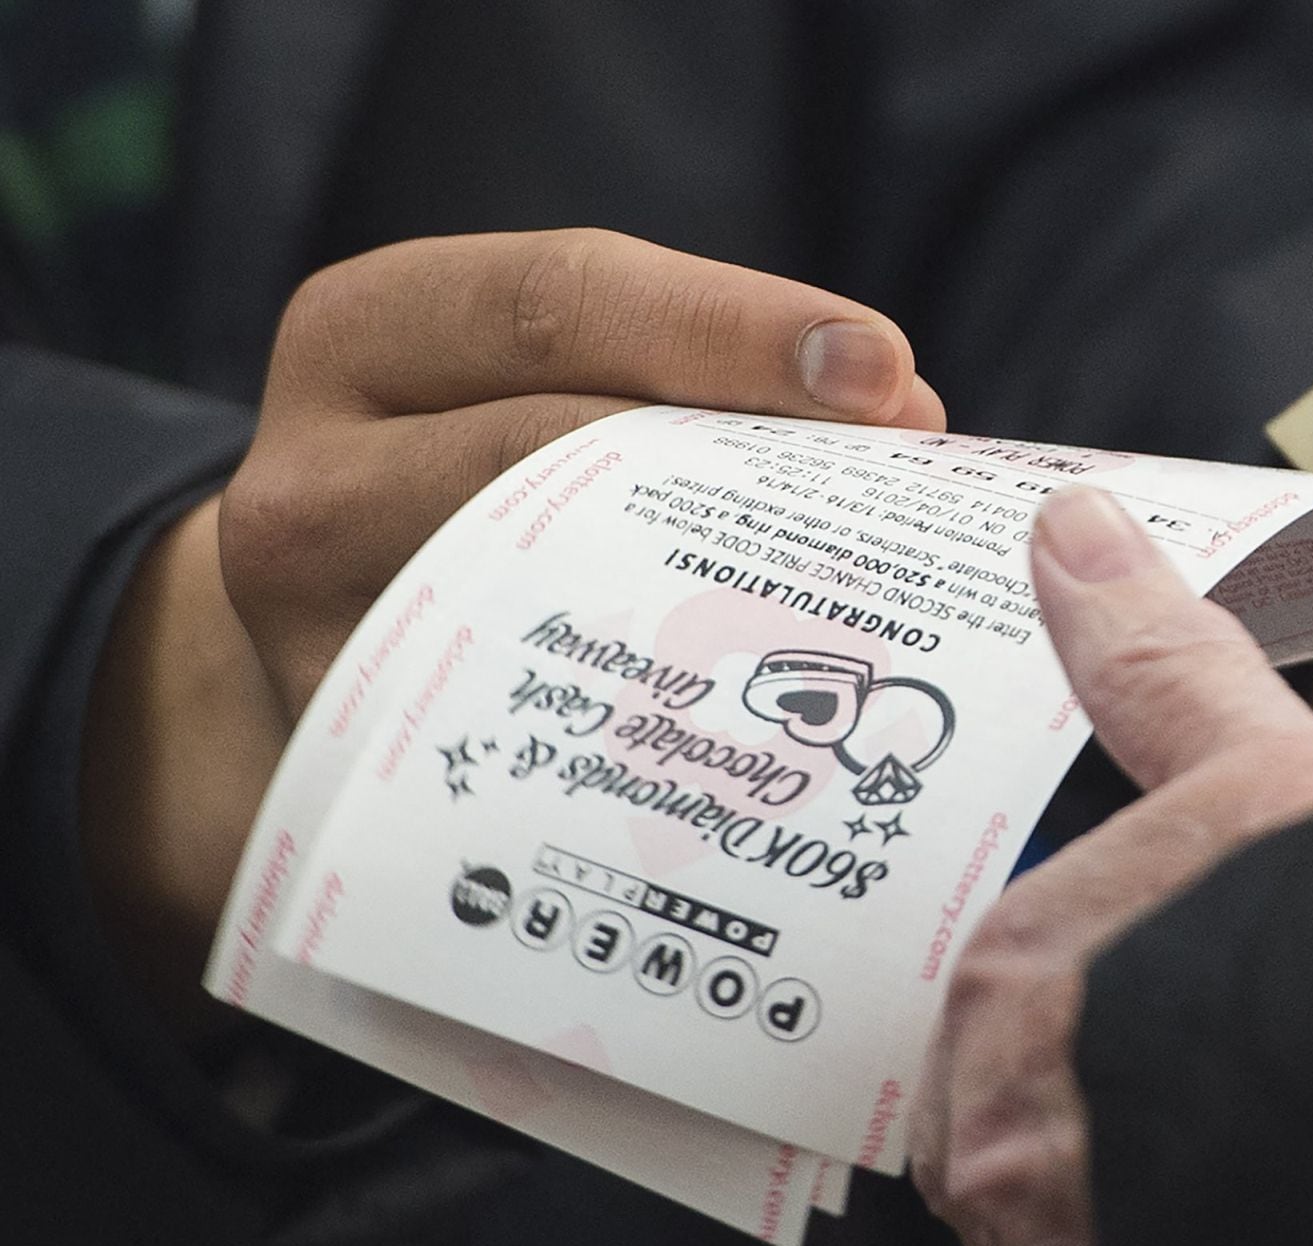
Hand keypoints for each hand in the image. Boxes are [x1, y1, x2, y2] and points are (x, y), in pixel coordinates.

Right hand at [85, 229, 940, 1010]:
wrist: (341, 652)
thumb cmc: (493, 490)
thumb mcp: (542, 385)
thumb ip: (688, 375)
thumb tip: (901, 414)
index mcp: (364, 337)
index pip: (563, 303)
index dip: (733, 328)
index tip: (880, 365)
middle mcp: (309, 483)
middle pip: (551, 449)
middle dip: (748, 461)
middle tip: (900, 498)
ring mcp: (328, 641)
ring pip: (551, 606)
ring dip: (725, 602)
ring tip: (861, 608)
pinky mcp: (375, 772)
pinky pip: (544, 746)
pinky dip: (675, 724)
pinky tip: (781, 725)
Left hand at [913, 486, 1312, 1245]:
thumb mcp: (1274, 778)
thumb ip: (1161, 669)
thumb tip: (1064, 526)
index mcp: (1019, 979)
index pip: (1030, 1002)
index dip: (1136, 1016)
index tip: (1210, 1038)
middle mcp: (1000, 1141)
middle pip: (1040, 1155)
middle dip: (1133, 1152)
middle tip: (1272, 1142)